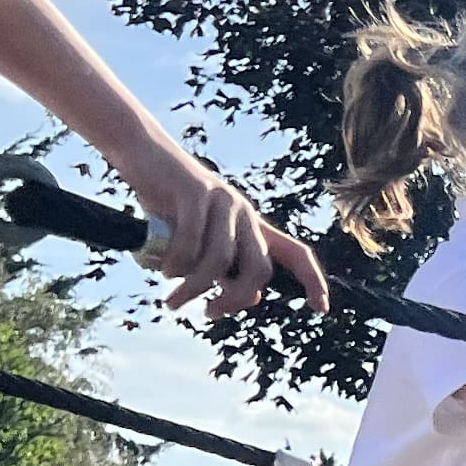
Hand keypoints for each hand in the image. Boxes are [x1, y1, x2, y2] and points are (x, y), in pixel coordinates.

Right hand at [110, 138, 325, 315]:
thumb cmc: (170, 203)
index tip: (323, 309)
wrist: (143, 152)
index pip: (295, 253)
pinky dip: (177, 264)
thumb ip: (228, 266)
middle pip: (258, 269)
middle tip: (208, 312)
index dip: (313, 280)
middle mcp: (245, 212)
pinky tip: (164, 270)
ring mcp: (223, 200)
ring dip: (194, 288)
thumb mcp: (202, 238)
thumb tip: (255, 296)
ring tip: (173, 301)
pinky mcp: (195, 192)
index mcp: (252, 225)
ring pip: (219, 261)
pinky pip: (191, 242)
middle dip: (234, 299)